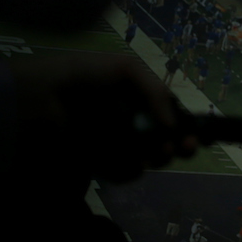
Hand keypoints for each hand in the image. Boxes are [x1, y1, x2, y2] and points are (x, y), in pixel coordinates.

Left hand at [7, 53, 196, 179]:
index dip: (187, 125)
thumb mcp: (125, 70)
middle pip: (166, 140)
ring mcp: (115, 145)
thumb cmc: (83, 77)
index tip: (201, 135)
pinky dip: (130, 169)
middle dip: (181, 144)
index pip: (170, 116)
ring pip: (148, 158)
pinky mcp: (98, 163)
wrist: (40, 97)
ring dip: (159, 157)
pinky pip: (123, 171)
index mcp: (137, 100)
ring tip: (157, 153)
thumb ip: (155, 92)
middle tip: (185, 147)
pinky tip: (132, 162)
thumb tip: (173, 125)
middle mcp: (130, 123)